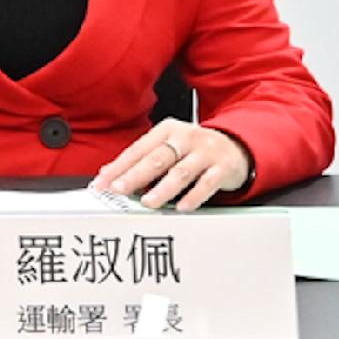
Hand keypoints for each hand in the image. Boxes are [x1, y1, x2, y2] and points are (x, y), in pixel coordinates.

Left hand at [93, 121, 252, 210]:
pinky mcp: (222, 167)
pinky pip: (207, 183)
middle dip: (136, 175)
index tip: (102, 182)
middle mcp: (185, 138)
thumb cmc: (195, 149)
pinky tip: (182, 208)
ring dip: (163, 188)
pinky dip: (194, 196)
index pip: (138, 149)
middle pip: (157, 158)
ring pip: (181, 171)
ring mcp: (205, 152)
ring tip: (148, 202)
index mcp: (167, 130)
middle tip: (119, 189)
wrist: (236, 146)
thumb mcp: (168, 146)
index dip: (118, 167)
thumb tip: (108, 173)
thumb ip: (141, 159)